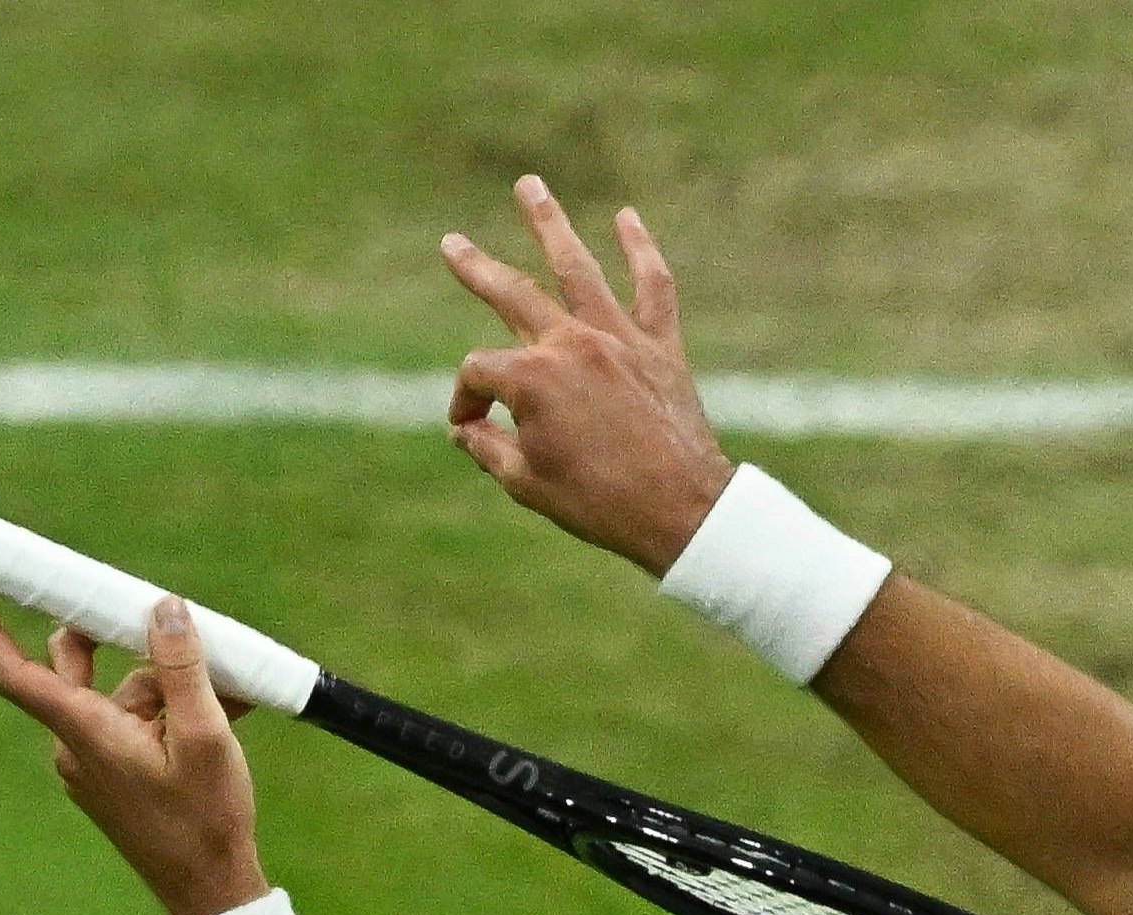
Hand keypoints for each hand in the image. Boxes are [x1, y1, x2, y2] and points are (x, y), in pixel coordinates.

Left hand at [0, 590, 268, 914]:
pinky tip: (226, 709)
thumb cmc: (206, 819)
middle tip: (145, 613)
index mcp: (87, 734)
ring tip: (229, 687)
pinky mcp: (114, 778)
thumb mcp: (205, 736)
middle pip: (75, 671)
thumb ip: (182, 668)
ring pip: (117, 697)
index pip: (16, 675)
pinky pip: (132, 724)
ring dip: (165, 683)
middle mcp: (78, 747)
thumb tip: (163, 608)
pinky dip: (170, 711)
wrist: (210, 891)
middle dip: (114, 641)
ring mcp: (94, 765)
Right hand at [442, 175, 735, 574]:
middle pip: (511, 293)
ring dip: (549, 223)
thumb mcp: (526, 483)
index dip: (467, 401)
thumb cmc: (600, 504)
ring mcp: (618, 338)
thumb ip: (487, 447)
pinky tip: (628, 218)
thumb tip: (465, 427)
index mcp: (531, 378)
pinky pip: (653, 287)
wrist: (680, 512)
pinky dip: (641, 251)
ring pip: (577, 267)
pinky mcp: (660, 346)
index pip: (479, 374)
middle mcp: (571, 344)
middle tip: (452, 243)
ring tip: (530, 186)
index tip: (473, 428)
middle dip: (476, 268)